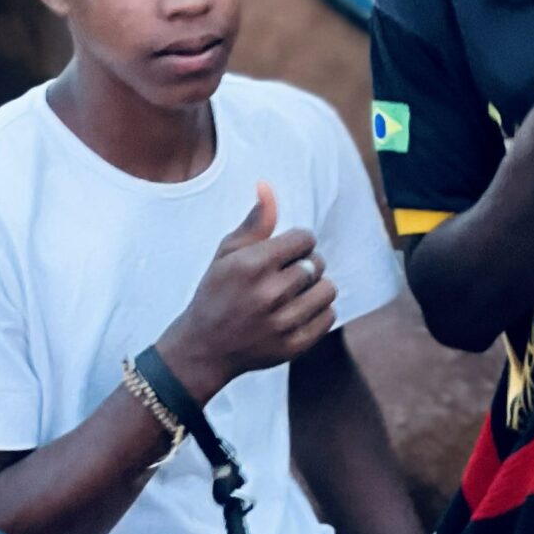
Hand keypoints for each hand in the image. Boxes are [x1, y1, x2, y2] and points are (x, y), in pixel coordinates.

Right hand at [161, 182, 337, 401]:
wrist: (204, 348)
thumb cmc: (216, 292)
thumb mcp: (227, 253)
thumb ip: (255, 221)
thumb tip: (266, 185)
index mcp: (251, 265)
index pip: (305, 238)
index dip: (297, 242)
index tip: (284, 252)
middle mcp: (268, 294)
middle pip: (316, 263)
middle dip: (305, 264)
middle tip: (285, 274)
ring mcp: (282, 323)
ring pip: (327, 289)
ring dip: (315, 287)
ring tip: (294, 292)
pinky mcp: (293, 346)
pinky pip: (329, 316)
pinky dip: (318, 311)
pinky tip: (297, 311)